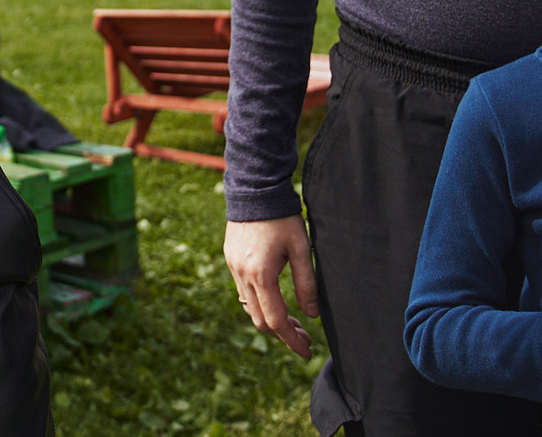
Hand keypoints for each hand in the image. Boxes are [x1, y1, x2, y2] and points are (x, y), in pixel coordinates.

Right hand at [225, 216, 321, 357]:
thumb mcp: (301, 249)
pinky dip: (259, 303)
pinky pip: (243, 291)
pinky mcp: (230, 259)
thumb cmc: (282, 217)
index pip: (276, 320)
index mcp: (261, 274)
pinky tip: (274, 300)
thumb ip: (307, 284)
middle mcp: (242, 274)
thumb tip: (311, 315)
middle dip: (283, 333)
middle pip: (260, 320)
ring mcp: (233, 267)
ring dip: (270, 319)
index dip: (292, 340)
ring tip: (293, 322)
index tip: (307, 351)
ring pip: (249, 307)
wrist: (254, 188)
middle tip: (304, 338)